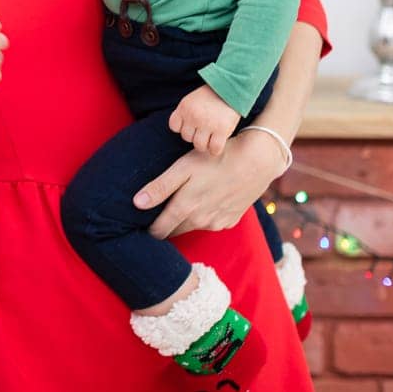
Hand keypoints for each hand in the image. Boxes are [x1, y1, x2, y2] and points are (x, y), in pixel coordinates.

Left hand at [133, 128, 288, 237]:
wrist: (255, 162)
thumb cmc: (214, 160)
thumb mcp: (183, 168)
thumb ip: (160, 187)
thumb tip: (137, 203)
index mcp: (185, 208)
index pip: (160, 229)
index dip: (149, 231)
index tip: (138, 229)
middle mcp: (200, 220)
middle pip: (176, 231)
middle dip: (164, 229)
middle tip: (153, 222)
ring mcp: (217, 223)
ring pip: (193, 228)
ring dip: (183, 224)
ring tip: (174, 212)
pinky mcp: (230, 220)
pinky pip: (210, 224)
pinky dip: (203, 219)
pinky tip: (202, 205)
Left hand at [169, 84, 239, 154]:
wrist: (231, 88)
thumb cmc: (211, 96)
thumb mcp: (192, 100)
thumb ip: (185, 113)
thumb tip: (183, 131)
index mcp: (184, 107)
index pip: (174, 127)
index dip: (182, 128)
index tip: (191, 125)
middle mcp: (193, 116)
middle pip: (187, 137)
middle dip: (194, 136)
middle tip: (204, 131)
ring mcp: (207, 124)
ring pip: (199, 146)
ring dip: (205, 144)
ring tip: (211, 137)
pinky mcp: (221, 130)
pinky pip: (214, 149)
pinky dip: (215, 149)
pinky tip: (218, 143)